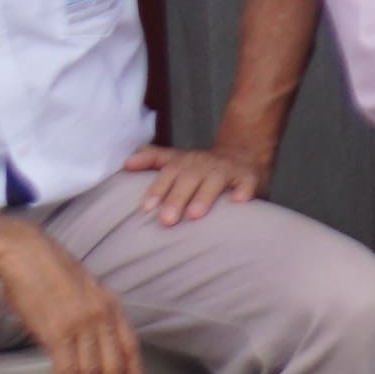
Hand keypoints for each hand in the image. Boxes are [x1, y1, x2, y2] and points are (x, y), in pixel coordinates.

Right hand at [0, 223, 148, 373]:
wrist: (25, 254)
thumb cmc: (48, 271)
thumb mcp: (83, 289)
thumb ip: (92, 313)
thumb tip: (89, 339)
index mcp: (110, 305)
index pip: (130, 345)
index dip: (134, 372)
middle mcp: (102, 316)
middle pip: (114, 365)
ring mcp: (81, 325)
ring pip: (92, 373)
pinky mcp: (57, 332)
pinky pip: (67, 370)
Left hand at [123, 140, 261, 229]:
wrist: (244, 153)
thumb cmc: (202, 166)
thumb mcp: (177, 158)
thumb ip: (152, 159)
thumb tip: (126, 163)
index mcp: (184, 162)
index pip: (168, 172)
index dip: (157, 188)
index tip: (147, 207)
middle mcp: (204, 164)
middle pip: (188, 178)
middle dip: (177, 198)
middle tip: (166, 220)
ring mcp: (227, 169)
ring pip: (214, 181)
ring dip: (204, 196)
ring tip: (195, 214)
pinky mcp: (249, 177)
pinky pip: (246, 183)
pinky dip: (243, 191)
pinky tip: (238, 202)